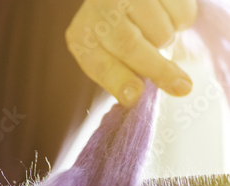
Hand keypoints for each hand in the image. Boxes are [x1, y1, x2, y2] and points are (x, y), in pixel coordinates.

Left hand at [66, 0, 197, 106]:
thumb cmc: (119, 30)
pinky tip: (167, 16)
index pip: (98, 64)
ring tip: (158, 36)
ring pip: (160, 30)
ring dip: (167, 41)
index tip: (135, 95)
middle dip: (158, 70)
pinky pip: (182, 12)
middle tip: (181, 87)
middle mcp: (98, 10)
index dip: (117, 81)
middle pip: (129, 45)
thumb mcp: (110, 53)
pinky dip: (181, 21)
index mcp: (82, 36)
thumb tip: (135, 96)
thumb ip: (121, 74)